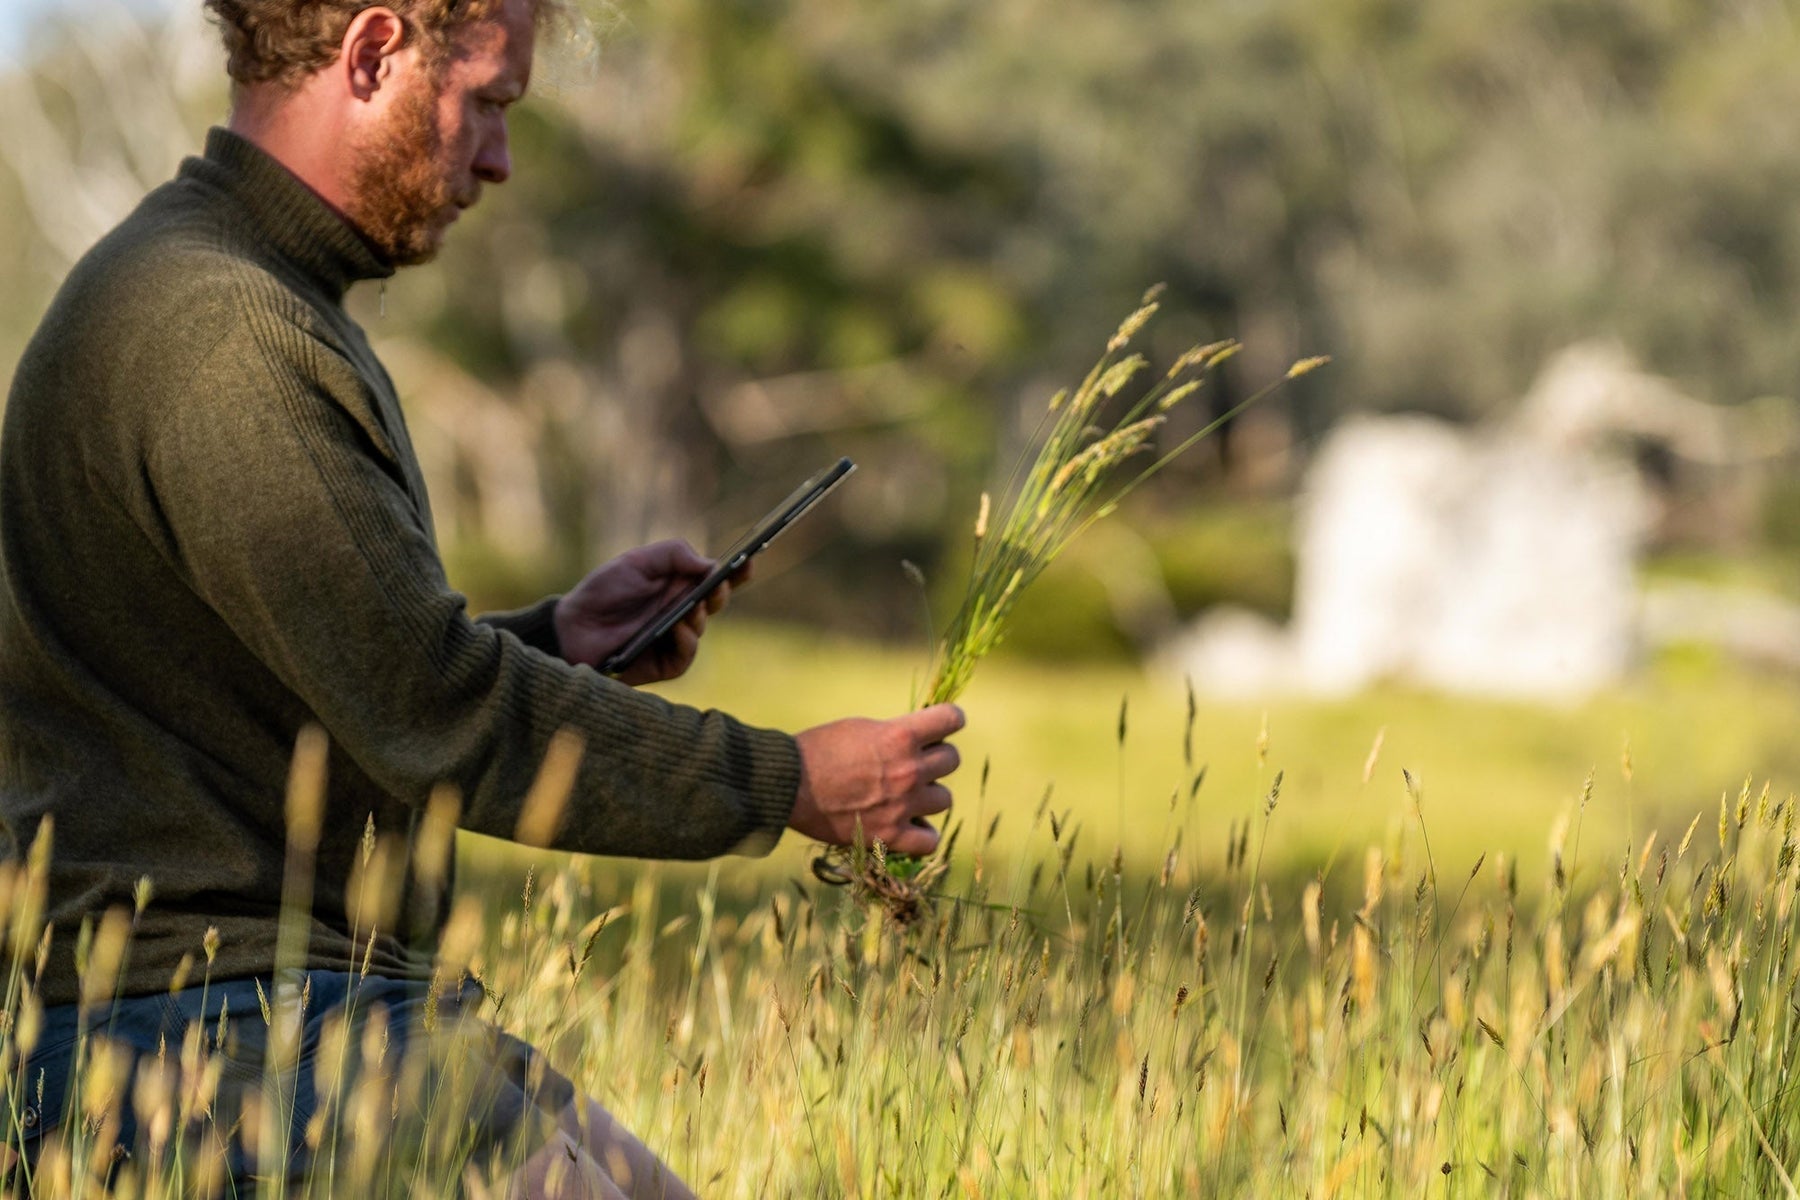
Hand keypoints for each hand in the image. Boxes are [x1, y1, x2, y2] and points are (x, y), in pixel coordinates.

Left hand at [553, 540, 749, 685]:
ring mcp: (674, 638)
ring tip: (690, 607)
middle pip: (716, 602)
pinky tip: (677, 628)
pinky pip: (684, 657)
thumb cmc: (605, 590)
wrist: (573, 624)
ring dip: (698, 616)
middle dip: (721, 591)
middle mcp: (682, 611)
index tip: (749, 560)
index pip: (717, 578)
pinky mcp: (663, 663)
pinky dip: (685, 642)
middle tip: (718, 583)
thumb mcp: (638, 561)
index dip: (737, 572)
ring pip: (701, 628)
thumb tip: (710, 563)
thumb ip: (674, 554)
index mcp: (680, 585)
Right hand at [789, 705, 964, 855]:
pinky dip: (923, 834)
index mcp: (900, 736)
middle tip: (915, 762)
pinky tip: (911, 826)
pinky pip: (929, 840)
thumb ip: (895, 734)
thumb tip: (921, 740)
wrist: (788, 784)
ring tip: (909, 795)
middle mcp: (909, 770)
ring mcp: (902, 805)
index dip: (949, 720)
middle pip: (951, 760)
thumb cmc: (818, 749)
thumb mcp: (861, 728)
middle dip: (936, 758)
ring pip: (945, 799)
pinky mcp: (889, 835)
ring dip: (929, 795)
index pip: (952, 719)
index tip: (941, 726)